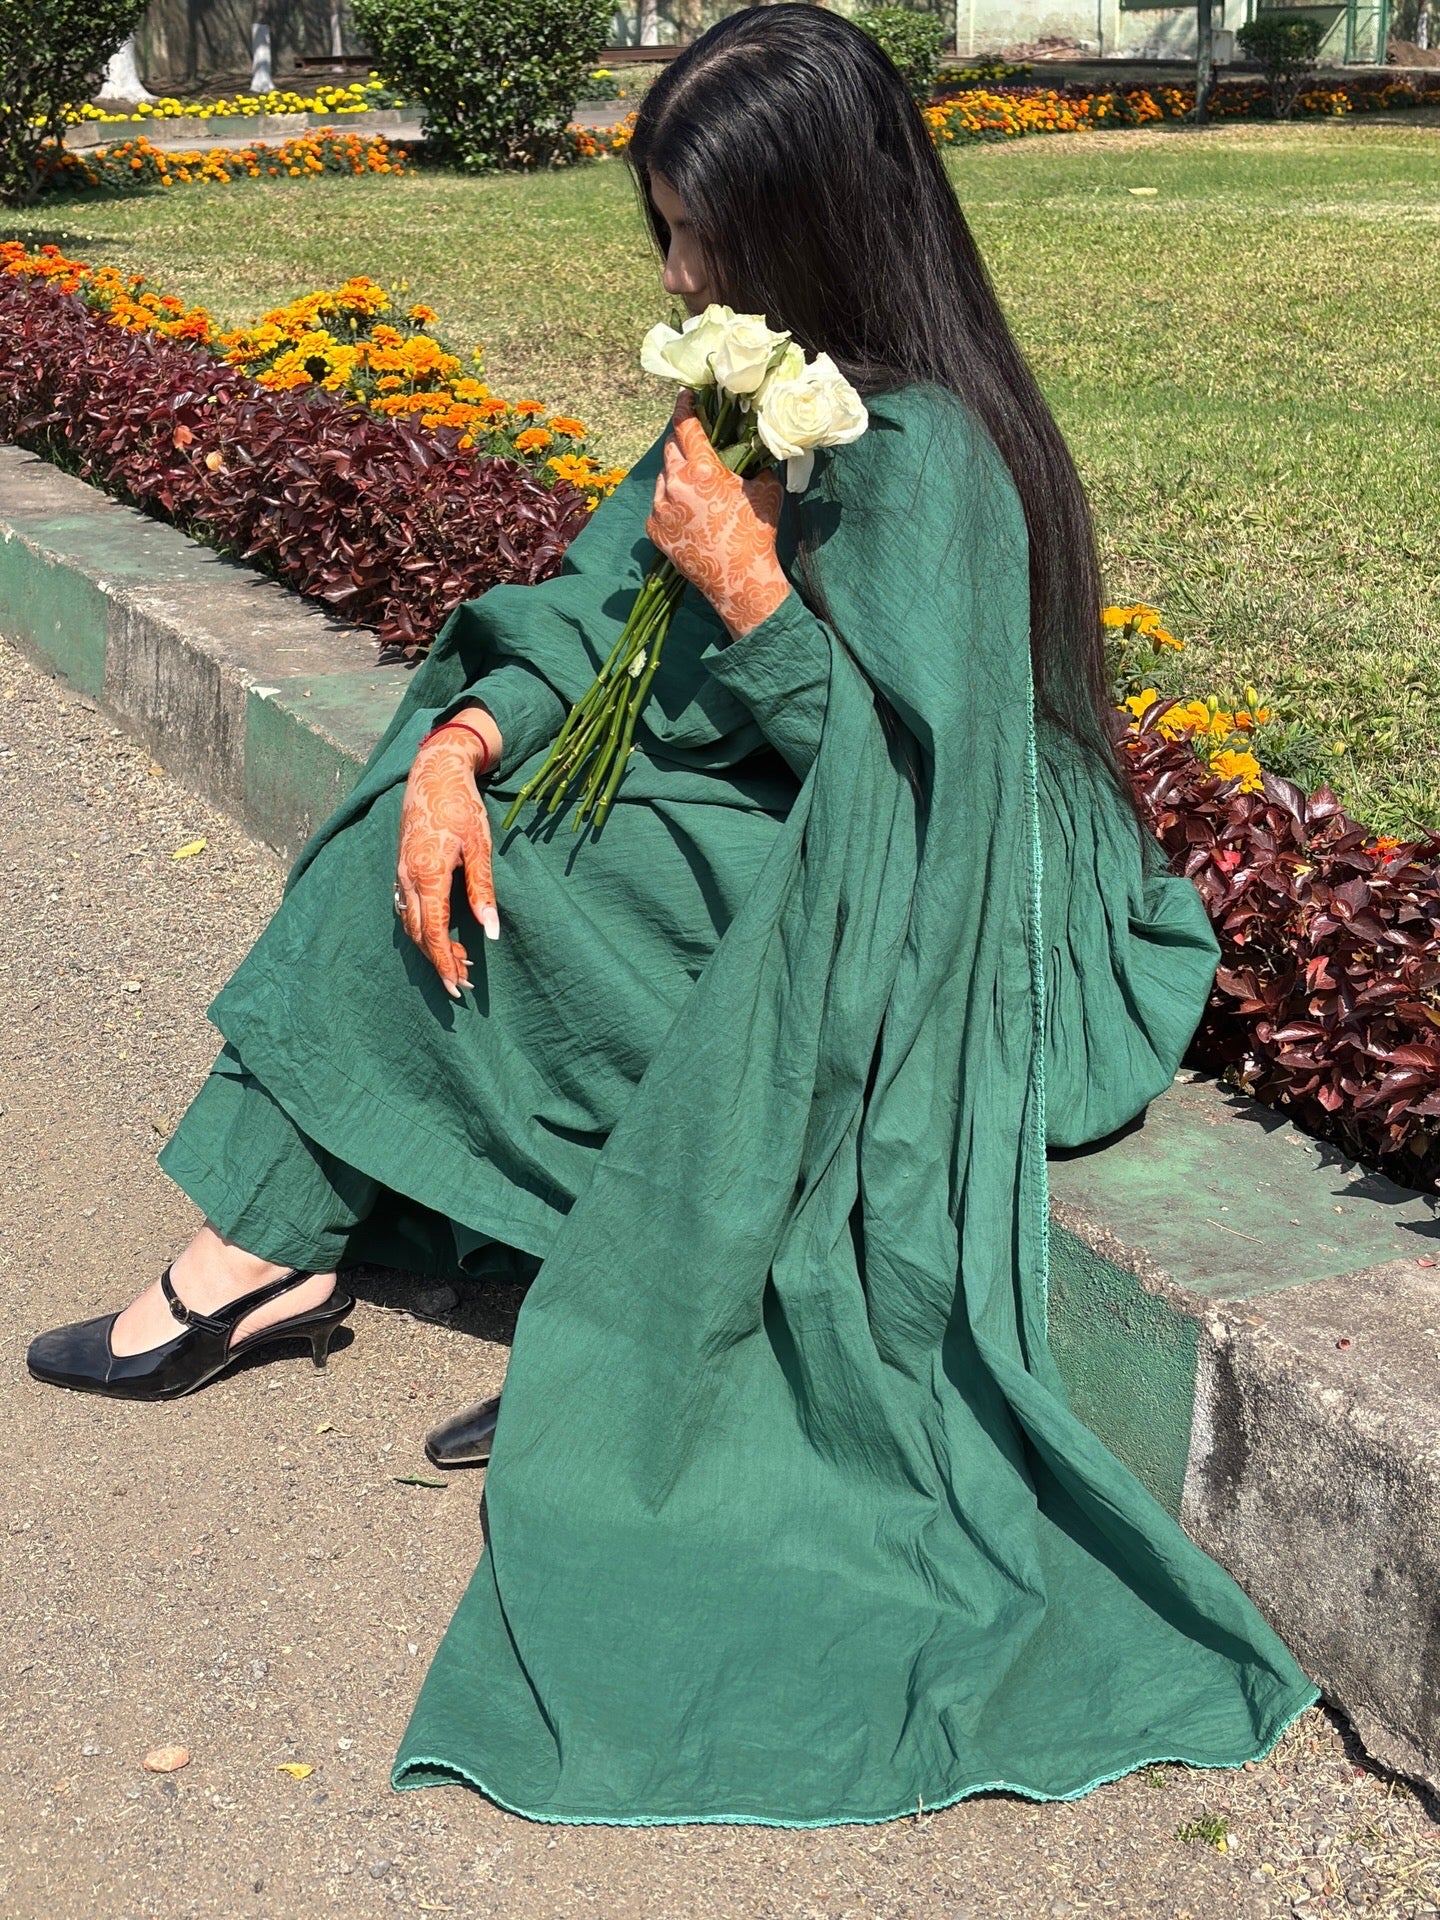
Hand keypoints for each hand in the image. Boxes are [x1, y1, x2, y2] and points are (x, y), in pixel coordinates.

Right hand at [395, 714, 500, 998]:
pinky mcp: (401, 868)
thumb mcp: (480, 847)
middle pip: (419, 935)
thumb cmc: (461, 806)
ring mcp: (400, 873)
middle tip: (464, 984)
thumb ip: (483, 891)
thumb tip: (491, 931)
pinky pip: (407, 909)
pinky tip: (438, 935)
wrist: (433, 772)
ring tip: (458, 964)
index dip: (445, 963)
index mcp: (428, 875)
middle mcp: (408, 878)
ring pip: (410, 924)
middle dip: (439, 963)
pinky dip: (422, 929)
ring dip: (431, 947)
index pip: (434, 933)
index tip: (458, 987)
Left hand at [647, 390, 790, 640]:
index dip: (685, 406)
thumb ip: (756, 463)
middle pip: (671, 447)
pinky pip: (658, 504)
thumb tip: (756, 446)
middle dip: (681, 441)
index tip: (684, 396)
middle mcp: (676, 483)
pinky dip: (670, 501)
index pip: (686, 425)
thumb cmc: (757, 534)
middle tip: (694, 444)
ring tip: (696, 488)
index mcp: (702, 469)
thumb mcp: (766, 490)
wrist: (739, 581)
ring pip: (663, 476)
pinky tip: (689, 513)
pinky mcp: (654, 529)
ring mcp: (661, 507)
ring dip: (676, 474)